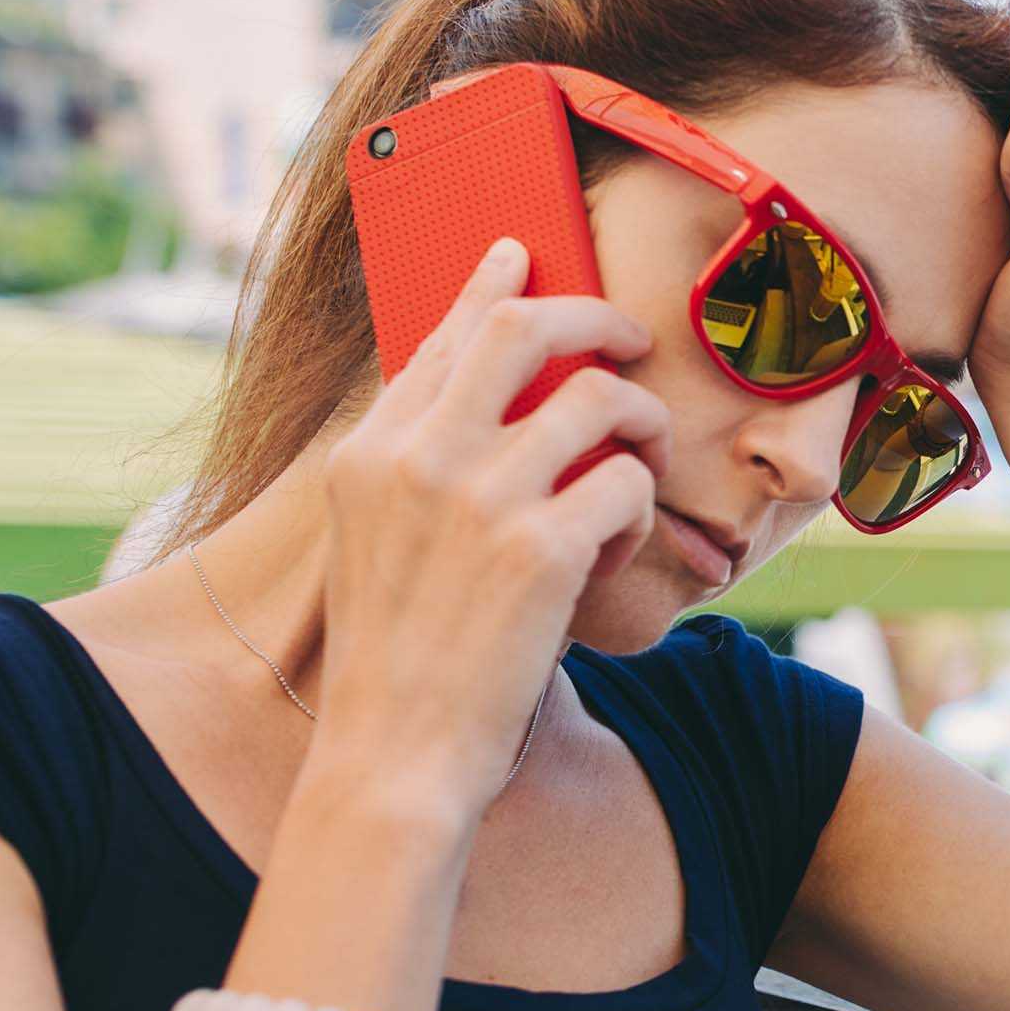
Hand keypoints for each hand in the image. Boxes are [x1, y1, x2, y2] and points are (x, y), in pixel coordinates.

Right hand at [315, 237, 670, 815]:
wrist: (392, 755)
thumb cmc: (394, 660)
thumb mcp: (371, 543)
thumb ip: (412, 467)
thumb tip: (473, 401)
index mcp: (369, 452)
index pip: (442, 336)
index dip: (493, 286)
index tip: (524, 255)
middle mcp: (418, 458)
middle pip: (525, 330)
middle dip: (593, 319)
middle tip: (629, 341)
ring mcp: (479, 500)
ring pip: (599, 400)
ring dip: (638, 423)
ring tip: (640, 460)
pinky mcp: (540, 552)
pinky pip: (627, 485)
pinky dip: (638, 511)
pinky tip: (616, 551)